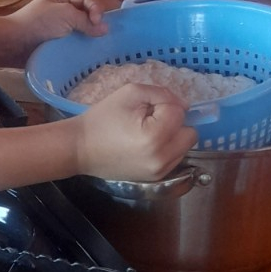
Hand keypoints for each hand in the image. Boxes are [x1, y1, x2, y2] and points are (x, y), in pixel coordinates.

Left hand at [8, 0, 112, 58]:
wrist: (15, 42)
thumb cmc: (40, 23)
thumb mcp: (65, 15)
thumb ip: (86, 21)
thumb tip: (105, 30)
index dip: (95, 8)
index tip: (97, 22)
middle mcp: (59, 11)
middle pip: (84, 15)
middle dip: (94, 23)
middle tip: (101, 35)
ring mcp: (57, 28)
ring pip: (79, 30)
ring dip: (88, 36)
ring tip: (98, 44)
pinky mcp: (55, 44)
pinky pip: (72, 43)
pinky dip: (80, 46)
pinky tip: (87, 52)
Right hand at [71, 83, 196, 182]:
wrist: (80, 148)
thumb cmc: (102, 119)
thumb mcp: (130, 93)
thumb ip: (162, 93)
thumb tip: (184, 105)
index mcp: (154, 137)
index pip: (179, 112)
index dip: (163, 104)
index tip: (144, 108)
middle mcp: (162, 159)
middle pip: (190, 133)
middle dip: (174, 122)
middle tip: (151, 120)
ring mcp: (160, 172)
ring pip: (185, 147)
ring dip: (172, 137)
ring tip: (148, 133)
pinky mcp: (157, 178)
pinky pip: (176, 158)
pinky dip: (168, 149)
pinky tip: (148, 145)